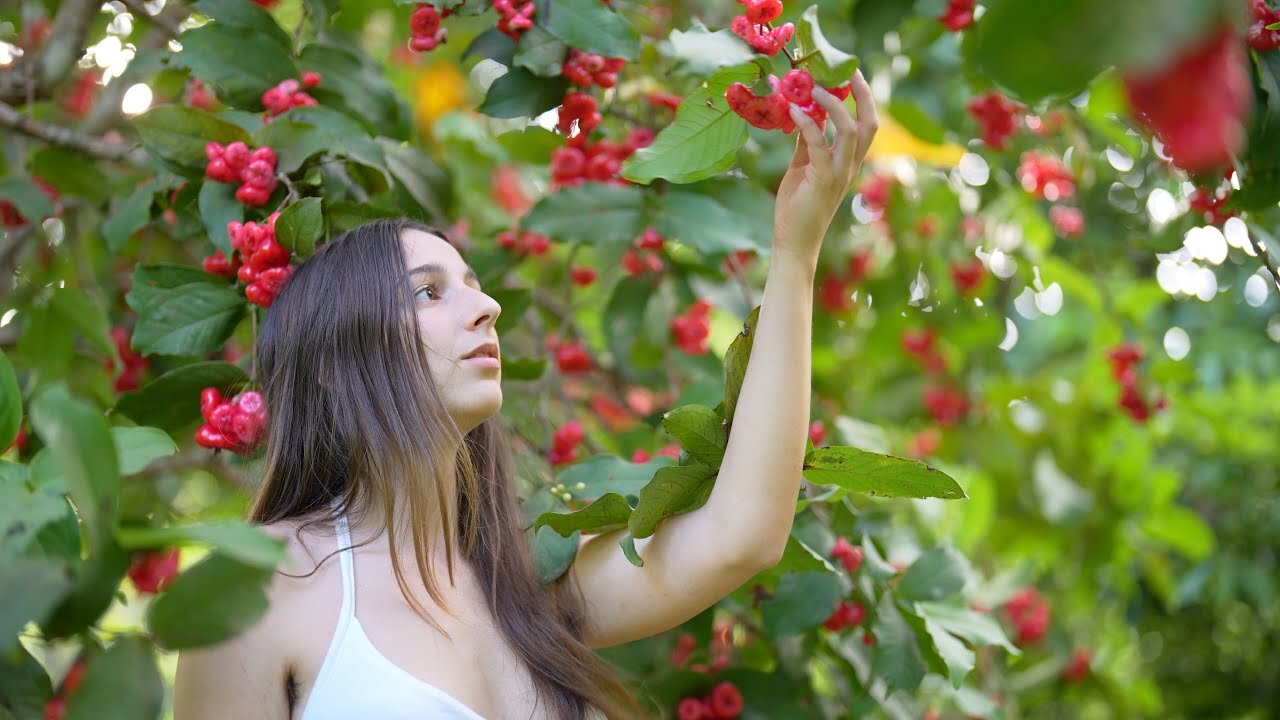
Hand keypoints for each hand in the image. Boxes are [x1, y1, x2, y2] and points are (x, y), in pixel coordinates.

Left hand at [772, 70, 877, 265]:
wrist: (794, 242)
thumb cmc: (797, 208)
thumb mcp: (803, 168)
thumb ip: (808, 143)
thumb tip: (804, 115)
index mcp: (848, 162)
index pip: (866, 125)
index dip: (863, 99)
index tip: (851, 75)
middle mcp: (849, 166)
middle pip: (869, 124)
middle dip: (863, 95)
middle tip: (848, 71)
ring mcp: (839, 174)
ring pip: (850, 132)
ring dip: (834, 106)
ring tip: (815, 88)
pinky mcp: (822, 180)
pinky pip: (819, 145)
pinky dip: (809, 124)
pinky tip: (795, 111)